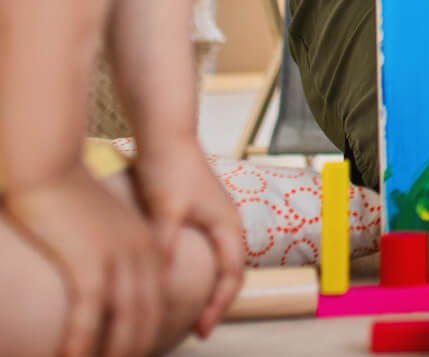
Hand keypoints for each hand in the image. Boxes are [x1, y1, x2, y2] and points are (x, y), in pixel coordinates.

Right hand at [5, 161, 163, 356]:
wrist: (51, 166)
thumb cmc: (68, 197)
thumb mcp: (101, 226)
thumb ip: (109, 252)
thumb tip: (102, 282)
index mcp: (145, 243)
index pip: (157, 298)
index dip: (148, 332)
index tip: (136, 354)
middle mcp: (139, 251)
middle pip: (147, 315)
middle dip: (135, 349)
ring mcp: (116, 256)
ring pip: (124, 320)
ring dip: (113, 354)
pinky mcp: (88, 261)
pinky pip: (89, 315)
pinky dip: (81, 343)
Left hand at [132, 135, 242, 337]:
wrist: (166, 132)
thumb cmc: (168, 167)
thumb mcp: (165, 210)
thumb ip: (167, 244)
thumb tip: (163, 282)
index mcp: (227, 223)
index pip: (232, 276)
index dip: (217, 307)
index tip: (199, 331)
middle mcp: (229, 220)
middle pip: (232, 271)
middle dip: (217, 302)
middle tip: (196, 329)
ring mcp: (218, 214)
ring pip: (222, 259)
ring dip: (211, 285)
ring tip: (189, 310)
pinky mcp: (204, 209)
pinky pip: (211, 248)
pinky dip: (202, 269)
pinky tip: (180, 277)